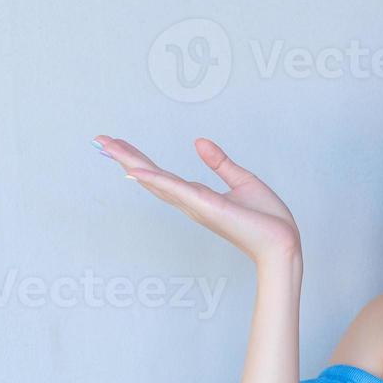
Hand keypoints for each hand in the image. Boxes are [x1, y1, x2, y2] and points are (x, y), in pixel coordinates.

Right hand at [94, 136, 301, 265]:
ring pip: (156, 179)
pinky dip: (155, 179)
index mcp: (197, 196)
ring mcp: (195, 205)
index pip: (162, 174)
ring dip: (130, 162)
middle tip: (99, 140)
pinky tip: (135, 169)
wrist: (282, 242)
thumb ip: (220, 162)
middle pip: (150, 176)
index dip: (139, 159)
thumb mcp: (242, 180)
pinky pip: (176, 189)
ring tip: (107, 146)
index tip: (118, 144)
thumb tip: (199, 142)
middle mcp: (190, 202)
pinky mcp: (206, 206)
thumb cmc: (266, 220)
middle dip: (125, 157)